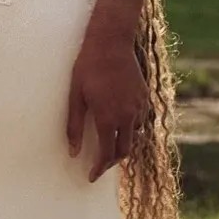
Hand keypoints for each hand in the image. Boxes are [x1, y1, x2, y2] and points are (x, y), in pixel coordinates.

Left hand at [66, 34, 146, 182]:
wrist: (111, 42)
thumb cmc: (87, 66)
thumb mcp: (75, 95)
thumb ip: (74, 125)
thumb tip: (73, 152)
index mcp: (108, 118)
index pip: (106, 154)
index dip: (99, 168)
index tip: (91, 176)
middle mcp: (127, 116)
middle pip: (123, 150)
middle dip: (111, 161)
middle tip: (99, 164)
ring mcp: (139, 106)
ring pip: (133, 136)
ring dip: (122, 143)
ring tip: (109, 143)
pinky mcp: (145, 96)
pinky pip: (140, 120)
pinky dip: (131, 127)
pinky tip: (120, 122)